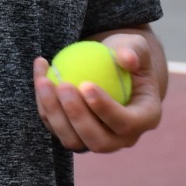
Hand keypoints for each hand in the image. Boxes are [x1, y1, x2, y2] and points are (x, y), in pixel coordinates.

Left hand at [32, 28, 166, 153]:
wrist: (112, 69)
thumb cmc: (126, 56)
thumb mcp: (135, 45)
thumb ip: (134, 50)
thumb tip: (127, 59)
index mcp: (145, 118)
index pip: (127, 123)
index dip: (106, 109)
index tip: (85, 84)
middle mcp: (122, 138)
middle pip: (99, 141)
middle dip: (78, 116)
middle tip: (63, 85)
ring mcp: (96, 140)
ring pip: (72, 140)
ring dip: (54, 113)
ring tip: (44, 81)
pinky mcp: (74, 136)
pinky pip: (55, 127)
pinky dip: (44, 105)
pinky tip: (40, 76)